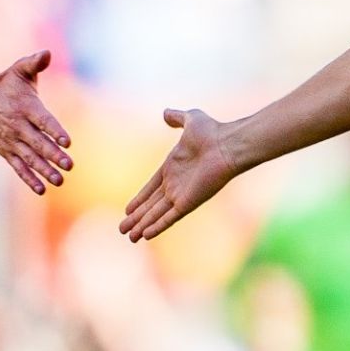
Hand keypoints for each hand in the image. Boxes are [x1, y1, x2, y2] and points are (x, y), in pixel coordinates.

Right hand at [0, 50, 72, 194]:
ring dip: (44, 170)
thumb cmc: (6, 83)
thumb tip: (46, 52)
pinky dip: (29, 178)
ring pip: (30, 158)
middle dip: (53, 155)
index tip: (67, 142)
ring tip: (60, 180)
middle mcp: (17, 126)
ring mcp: (10, 140)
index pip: (42, 120)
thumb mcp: (19, 69)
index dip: (55, 131)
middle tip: (69, 165)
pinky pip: (18, 167)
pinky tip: (42, 189)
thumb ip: (34, 62)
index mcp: (25, 107)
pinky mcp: (6, 151)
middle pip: (38, 143)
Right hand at [119, 108, 239, 241]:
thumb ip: (177, 118)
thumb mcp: (191, 119)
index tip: (128, 209)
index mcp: (172, 168)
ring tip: (129, 237)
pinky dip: (157, 226)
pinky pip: (169, 218)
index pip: (151, 188)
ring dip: (142, 226)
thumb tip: (165, 112)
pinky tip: (146, 235)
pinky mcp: (188, 203)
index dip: (139, 199)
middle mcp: (175, 184)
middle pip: (151, 206)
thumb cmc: (212, 132)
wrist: (227, 144)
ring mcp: (181, 195)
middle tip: (122, 229)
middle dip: (136, 218)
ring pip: (156, 215)